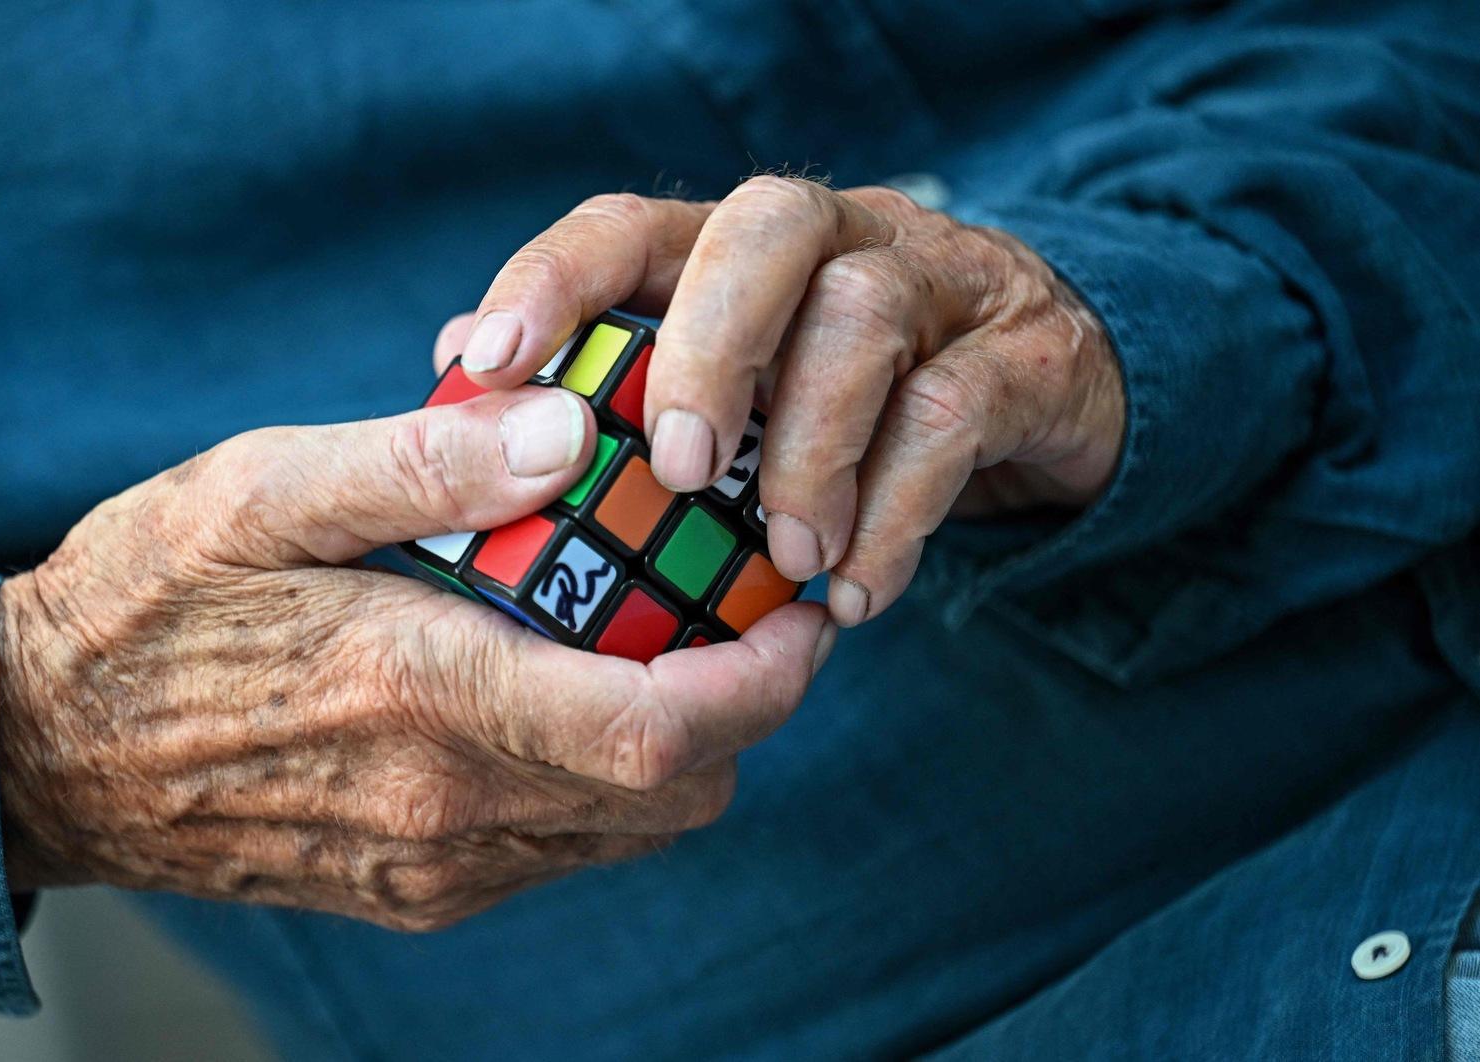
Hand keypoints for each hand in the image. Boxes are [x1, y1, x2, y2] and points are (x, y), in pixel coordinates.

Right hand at [0, 387, 832, 930]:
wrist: (42, 749)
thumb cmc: (144, 600)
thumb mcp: (260, 489)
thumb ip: (421, 462)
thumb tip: (576, 433)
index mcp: (421, 693)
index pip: (662, 727)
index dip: (766, 676)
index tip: (797, 604)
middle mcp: (442, 808)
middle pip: (677, 792)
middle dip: (741, 704)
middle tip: (734, 601)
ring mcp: (429, 867)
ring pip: (628, 829)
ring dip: (676, 743)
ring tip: (652, 636)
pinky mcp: (410, 892)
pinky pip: (560, 848)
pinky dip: (600, 779)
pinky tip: (554, 693)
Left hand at [441, 178, 1125, 625]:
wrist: (1046, 393)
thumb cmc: (842, 399)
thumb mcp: (730, 385)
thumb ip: (609, 376)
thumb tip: (463, 372)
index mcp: (738, 247)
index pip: (633, 225)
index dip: (555, 281)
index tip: (491, 365)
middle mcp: (841, 238)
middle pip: (768, 226)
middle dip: (709, 347)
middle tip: (678, 466)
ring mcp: (941, 284)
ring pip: (866, 316)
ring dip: (810, 451)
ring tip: (787, 563)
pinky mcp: (1023, 357)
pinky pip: (954, 412)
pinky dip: (898, 513)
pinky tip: (856, 593)